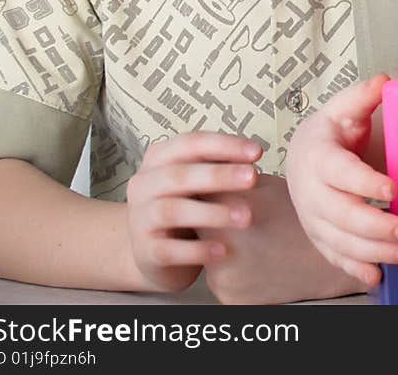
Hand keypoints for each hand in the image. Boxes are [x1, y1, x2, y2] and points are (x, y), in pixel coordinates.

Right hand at [125, 132, 260, 292]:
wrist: (155, 254)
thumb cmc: (186, 205)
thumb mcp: (196, 181)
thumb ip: (216, 165)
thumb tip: (253, 155)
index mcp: (158, 159)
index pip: (190, 143)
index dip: (224, 145)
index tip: (257, 152)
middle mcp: (144, 185)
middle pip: (179, 175)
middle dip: (219, 175)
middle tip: (252, 178)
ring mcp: (141, 218)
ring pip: (173, 211)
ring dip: (212, 213)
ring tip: (245, 217)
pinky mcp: (145, 252)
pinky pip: (169, 250)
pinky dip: (197, 250)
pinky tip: (223, 251)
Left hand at [199, 173, 368, 304]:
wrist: (325, 260)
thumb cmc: (299, 218)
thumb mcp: (266, 185)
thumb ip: (230, 178)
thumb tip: (202, 169)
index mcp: (229, 203)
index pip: (196, 192)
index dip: (204, 190)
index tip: (211, 191)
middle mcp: (219, 237)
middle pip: (196, 224)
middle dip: (207, 219)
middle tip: (234, 219)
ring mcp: (221, 271)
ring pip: (206, 253)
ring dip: (218, 247)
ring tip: (251, 241)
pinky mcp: (227, 295)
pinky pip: (218, 277)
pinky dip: (230, 270)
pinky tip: (254, 261)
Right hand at [285, 74, 397, 287]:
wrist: (301, 155)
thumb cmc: (329, 131)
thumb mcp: (343, 107)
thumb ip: (363, 95)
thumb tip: (383, 80)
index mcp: (318, 156)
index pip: (340, 172)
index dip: (364, 182)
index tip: (393, 188)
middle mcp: (311, 191)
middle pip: (341, 214)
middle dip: (375, 225)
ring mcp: (313, 218)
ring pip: (340, 241)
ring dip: (373, 251)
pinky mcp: (319, 236)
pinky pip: (334, 257)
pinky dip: (354, 269)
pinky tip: (377, 276)